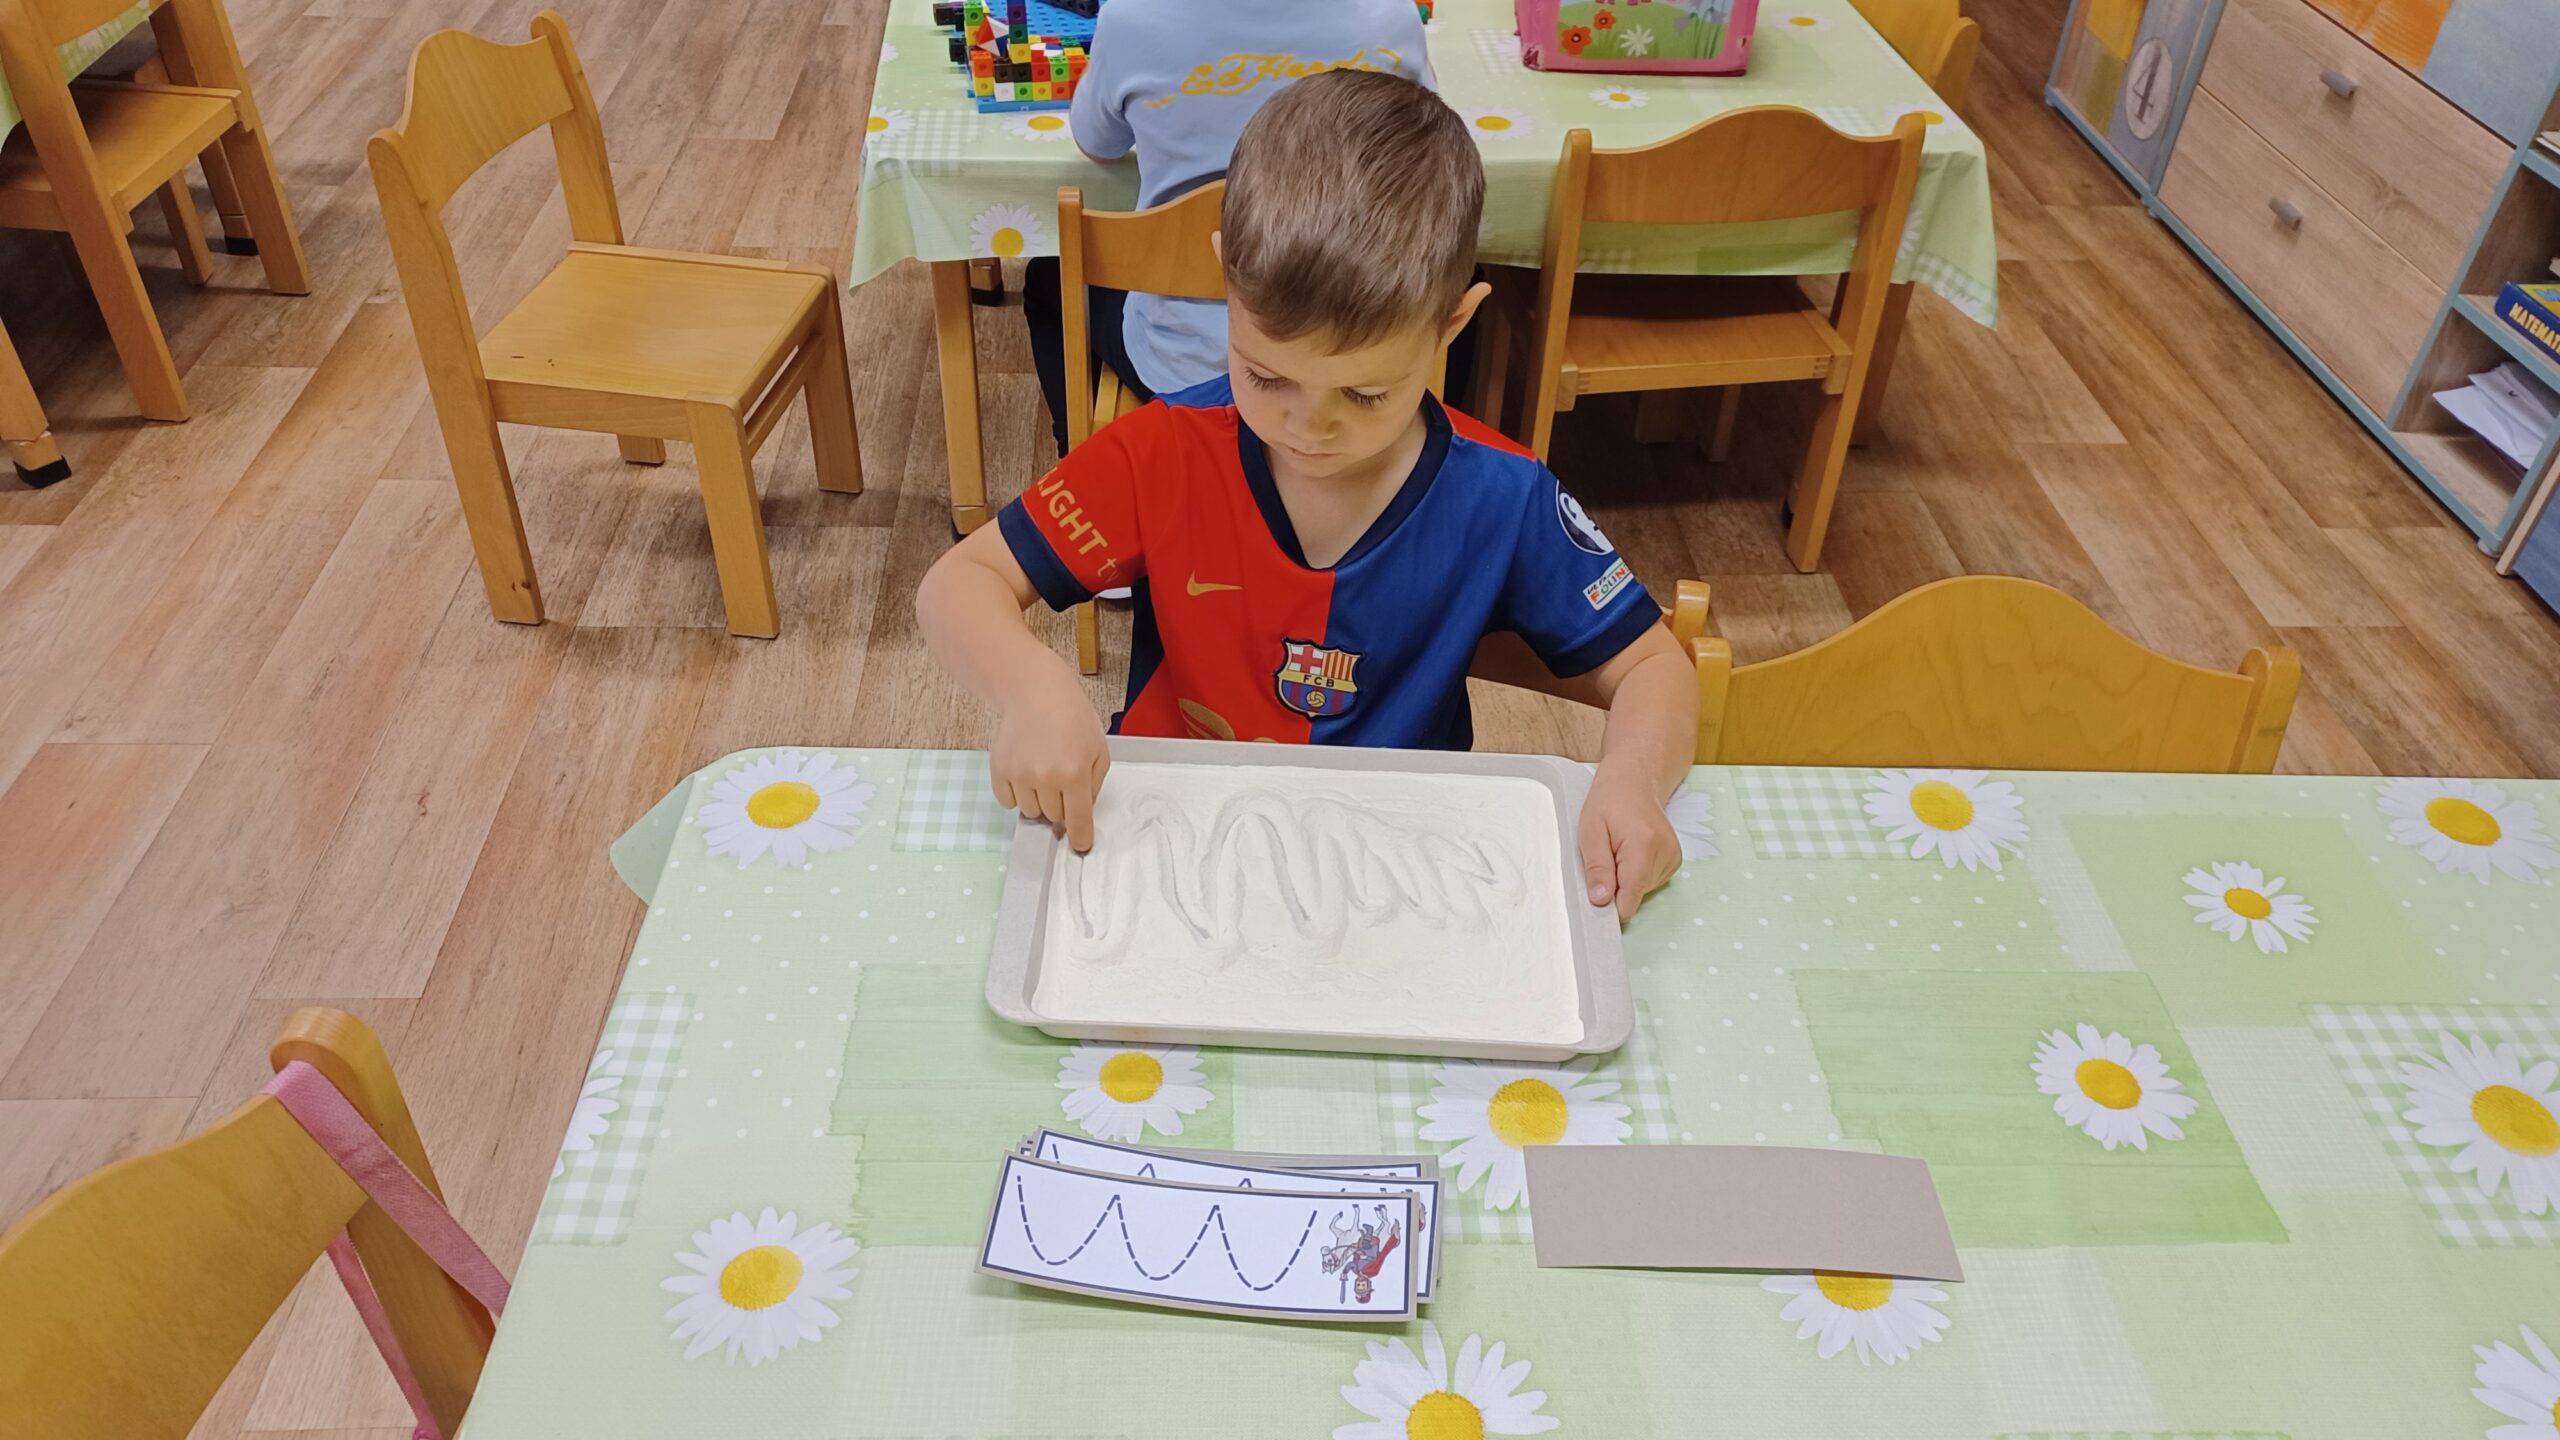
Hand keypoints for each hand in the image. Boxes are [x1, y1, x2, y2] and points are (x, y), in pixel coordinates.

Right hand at [989, 675, 1109, 850]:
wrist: (1036, 693)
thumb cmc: (1072, 719)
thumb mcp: (1099, 750)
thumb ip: (1094, 785)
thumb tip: (1081, 816)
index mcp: (1075, 773)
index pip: (1078, 819)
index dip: (1080, 837)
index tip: (1080, 847)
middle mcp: (1046, 777)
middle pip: (1053, 817)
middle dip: (1060, 805)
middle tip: (1061, 780)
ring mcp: (1020, 774)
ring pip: (1030, 811)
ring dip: (1038, 800)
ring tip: (1042, 772)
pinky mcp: (999, 770)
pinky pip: (1008, 801)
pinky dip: (1016, 794)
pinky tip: (1024, 771)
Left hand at [1576, 769, 1680, 920]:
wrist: (1635, 780)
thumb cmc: (1609, 800)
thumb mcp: (1590, 831)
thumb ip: (1596, 868)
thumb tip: (1600, 901)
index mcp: (1644, 845)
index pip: (1631, 895)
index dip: (1611, 903)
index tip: (1597, 896)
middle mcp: (1666, 852)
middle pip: (1635, 894)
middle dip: (1616, 884)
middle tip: (1606, 854)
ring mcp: (1674, 856)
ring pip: (1642, 890)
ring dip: (1625, 878)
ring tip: (1618, 849)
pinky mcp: (1675, 860)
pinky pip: (1649, 882)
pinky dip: (1636, 873)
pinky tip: (1630, 852)